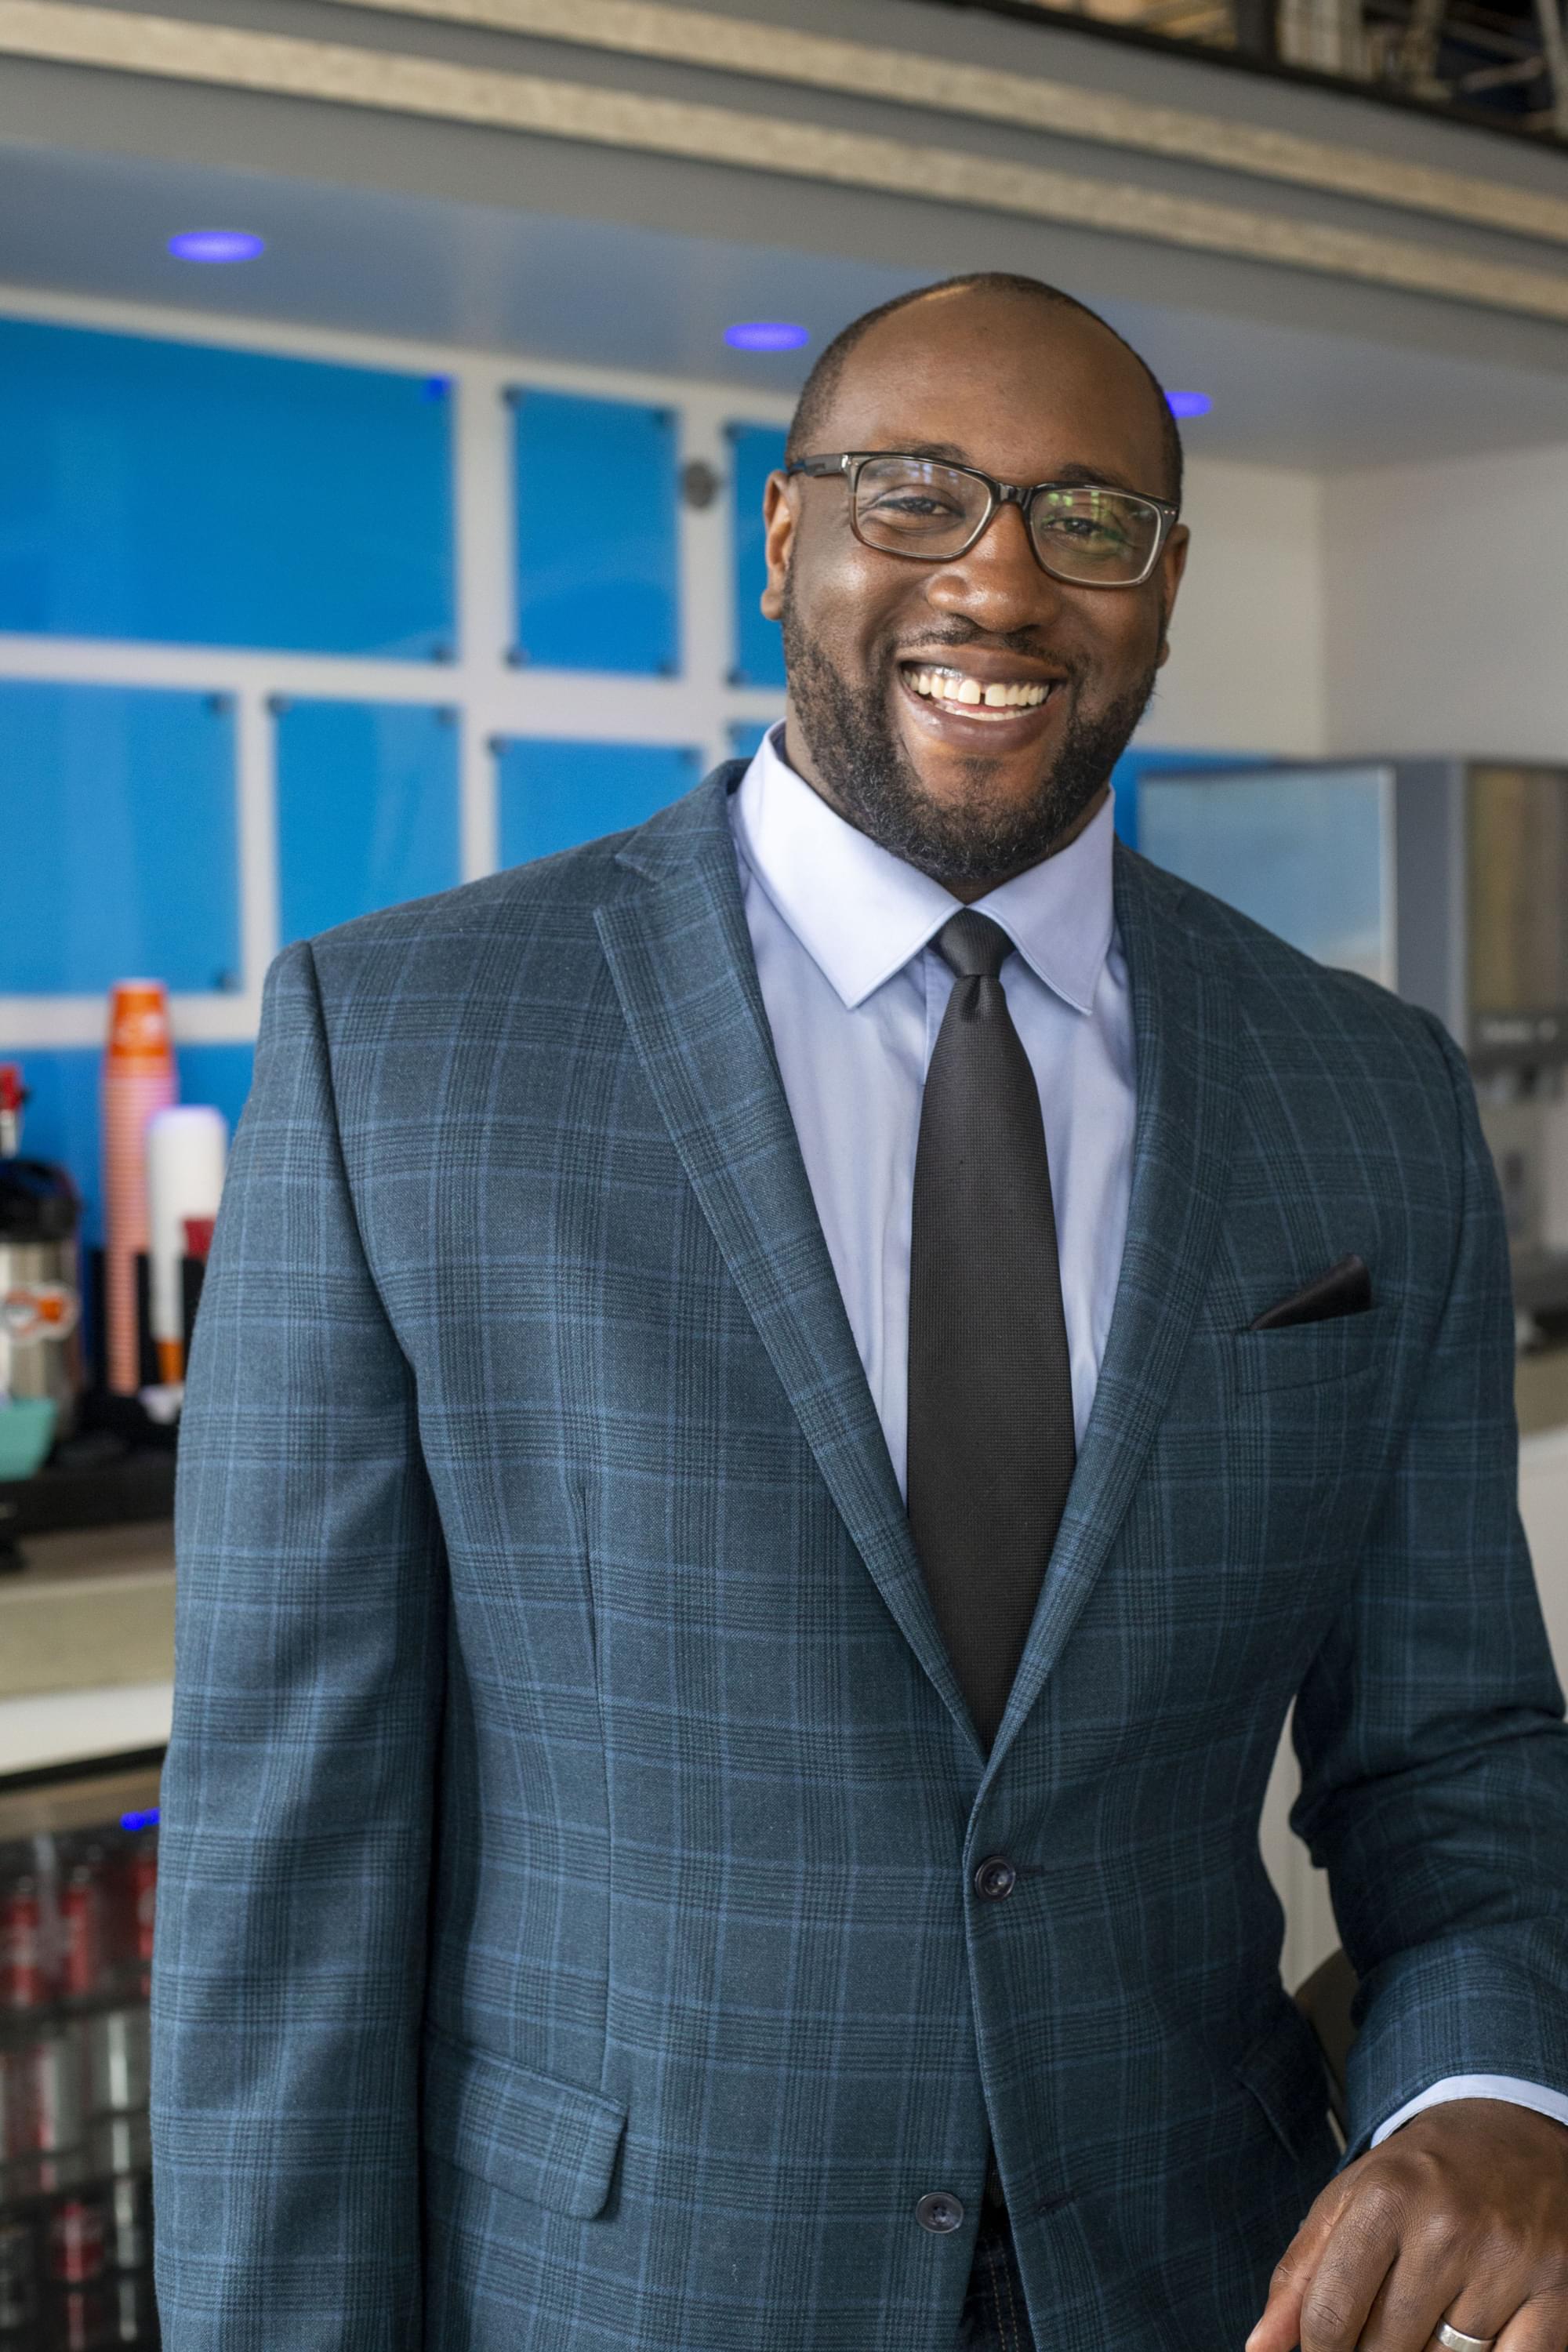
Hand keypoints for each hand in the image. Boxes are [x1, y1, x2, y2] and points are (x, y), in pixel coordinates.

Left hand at [1246, 2098, 1567, 2351]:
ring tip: (1428, 2321)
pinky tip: (1474, 2339)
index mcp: (1386, 2195)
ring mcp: (1507, 2261)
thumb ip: (1301, 2274)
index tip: (1325, 2351)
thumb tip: (1259, 2348)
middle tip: (1383, 2328)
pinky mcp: (1557, 2291)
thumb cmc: (1424, 2173)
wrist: (1515, 2129)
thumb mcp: (1351, 2198)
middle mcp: (1447, 2226)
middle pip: (1385, 2349)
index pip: (1330, 2316)